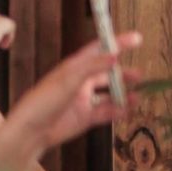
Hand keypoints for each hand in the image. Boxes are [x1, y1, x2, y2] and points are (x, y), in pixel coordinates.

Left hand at [0, 32, 141, 170]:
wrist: (31, 132)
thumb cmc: (44, 100)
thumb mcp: (69, 80)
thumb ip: (93, 67)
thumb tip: (116, 56)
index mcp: (74, 68)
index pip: (99, 50)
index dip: (117, 43)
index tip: (137, 38)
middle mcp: (80, 82)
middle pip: (106, 74)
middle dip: (123, 73)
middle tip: (140, 75)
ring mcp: (84, 100)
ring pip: (109, 95)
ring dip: (123, 94)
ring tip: (138, 96)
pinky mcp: (86, 118)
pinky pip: (106, 112)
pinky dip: (118, 111)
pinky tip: (128, 110)